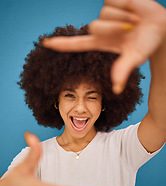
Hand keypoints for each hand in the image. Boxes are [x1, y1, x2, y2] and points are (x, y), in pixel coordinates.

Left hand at [42, 0, 165, 93]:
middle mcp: (101, 29)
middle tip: (133, 29)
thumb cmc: (147, 43)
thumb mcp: (135, 57)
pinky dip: (126, 4)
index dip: (62, 44)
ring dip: (124, 16)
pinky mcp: (113, 0)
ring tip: (136, 20)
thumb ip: (123, 70)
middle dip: (116, 27)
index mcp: (101, 43)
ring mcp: (106, 14)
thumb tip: (116, 89)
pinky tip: (134, 7)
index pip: (76, 44)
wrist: (160, 26)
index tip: (46, 44)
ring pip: (104, 12)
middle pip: (94, 27)